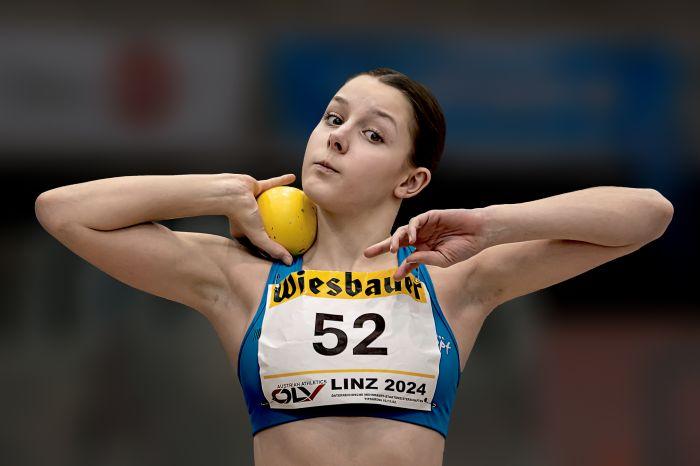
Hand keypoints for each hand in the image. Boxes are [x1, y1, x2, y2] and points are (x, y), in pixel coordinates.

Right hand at [225, 173, 295, 264]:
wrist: (229, 193)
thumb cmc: (240, 215)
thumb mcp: (258, 237)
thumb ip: (273, 249)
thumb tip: (289, 261)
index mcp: (247, 229)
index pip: (264, 240)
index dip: (275, 244)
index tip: (289, 246)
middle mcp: (250, 215)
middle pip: (270, 221)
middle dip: (282, 224)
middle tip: (296, 226)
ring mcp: (254, 201)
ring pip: (273, 202)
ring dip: (284, 202)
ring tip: (298, 202)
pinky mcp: (256, 187)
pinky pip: (272, 184)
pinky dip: (282, 181)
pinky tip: (293, 178)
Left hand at [364, 208, 490, 280]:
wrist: (480, 233)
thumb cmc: (465, 247)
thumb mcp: (444, 260)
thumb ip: (425, 260)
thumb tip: (407, 261)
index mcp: (426, 250)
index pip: (408, 259)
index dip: (401, 269)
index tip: (394, 278)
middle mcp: (422, 238)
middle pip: (398, 242)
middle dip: (382, 247)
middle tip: (367, 253)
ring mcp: (425, 227)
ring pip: (403, 232)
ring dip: (395, 240)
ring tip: (392, 250)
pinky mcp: (430, 216)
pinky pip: (415, 222)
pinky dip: (411, 229)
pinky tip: (412, 238)